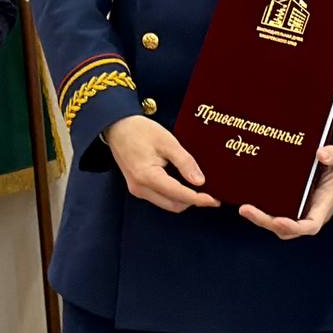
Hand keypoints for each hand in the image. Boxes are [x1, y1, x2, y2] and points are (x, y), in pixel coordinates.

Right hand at [103, 115, 220, 212]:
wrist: (118, 127)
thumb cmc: (141, 131)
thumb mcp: (167, 142)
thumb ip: (184, 162)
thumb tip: (200, 182)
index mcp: (147, 177)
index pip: (178, 195)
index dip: (198, 199)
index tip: (215, 200)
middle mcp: (141, 189)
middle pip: (174, 205)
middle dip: (193, 201)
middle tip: (212, 193)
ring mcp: (138, 190)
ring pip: (167, 203)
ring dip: (184, 199)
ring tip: (201, 188)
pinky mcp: (138, 187)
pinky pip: (160, 197)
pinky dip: (175, 194)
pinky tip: (185, 184)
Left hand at [239, 144, 332, 238]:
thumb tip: (320, 153)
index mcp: (323, 206)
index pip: (309, 225)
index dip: (293, 227)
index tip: (278, 220)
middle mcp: (310, 213)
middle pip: (286, 229)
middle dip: (265, 222)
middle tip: (245, 209)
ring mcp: (301, 210)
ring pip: (279, 223)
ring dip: (261, 218)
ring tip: (243, 207)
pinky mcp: (293, 203)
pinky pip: (278, 211)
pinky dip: (264, 209)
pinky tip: (250, 197)